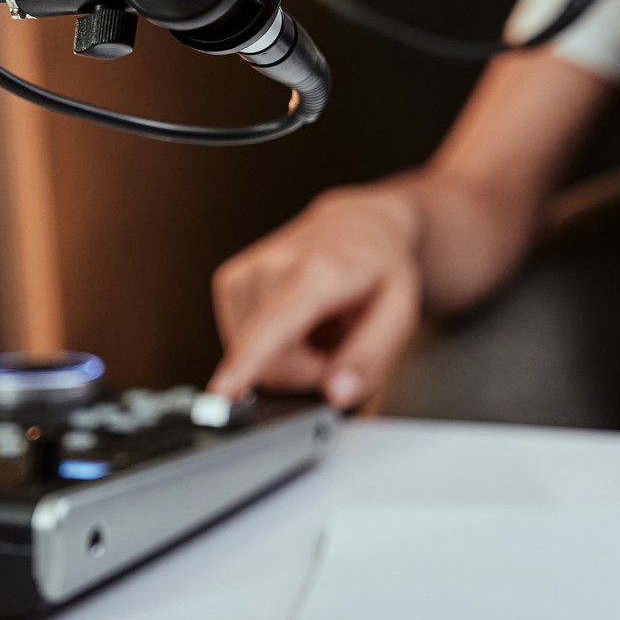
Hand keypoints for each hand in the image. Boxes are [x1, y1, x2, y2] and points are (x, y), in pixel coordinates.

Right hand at [207, 182, 424, 408]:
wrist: (359, 224)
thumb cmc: (380, 268)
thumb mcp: (399, 314)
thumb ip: (369, 357)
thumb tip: (336, 394)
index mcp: (319, 273)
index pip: (277, 323)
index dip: (247, 362)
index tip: (220, 391)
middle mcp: (273, 266)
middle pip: (272, 363)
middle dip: (306, 371)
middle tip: (337, 342)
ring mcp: (246, 272)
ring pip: (254, 358)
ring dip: (288, 356)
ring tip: (316, 325)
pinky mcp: (230, 281)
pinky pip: (242, 343)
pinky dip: (270, 343)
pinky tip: (293, 320)